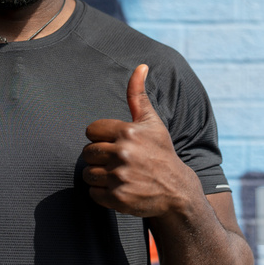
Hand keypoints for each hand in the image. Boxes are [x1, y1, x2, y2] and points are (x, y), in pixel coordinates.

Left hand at [81, 64, 198, 217]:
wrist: (176, 190)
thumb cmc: (160, 152)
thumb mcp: (152, 122)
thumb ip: (138, 95)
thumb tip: (141, 66)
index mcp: (128, 132)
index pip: (90, 131)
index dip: (100, 138)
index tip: (115, 144)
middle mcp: (123, 153)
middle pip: (87, 153)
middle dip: (99, 158)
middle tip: (117, 162)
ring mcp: (120, 177)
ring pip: (88, 174)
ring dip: (98, 176)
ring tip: (118, 176)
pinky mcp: (118, 198)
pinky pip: (93, 193)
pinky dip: (102, 194)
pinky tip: (119, 189)